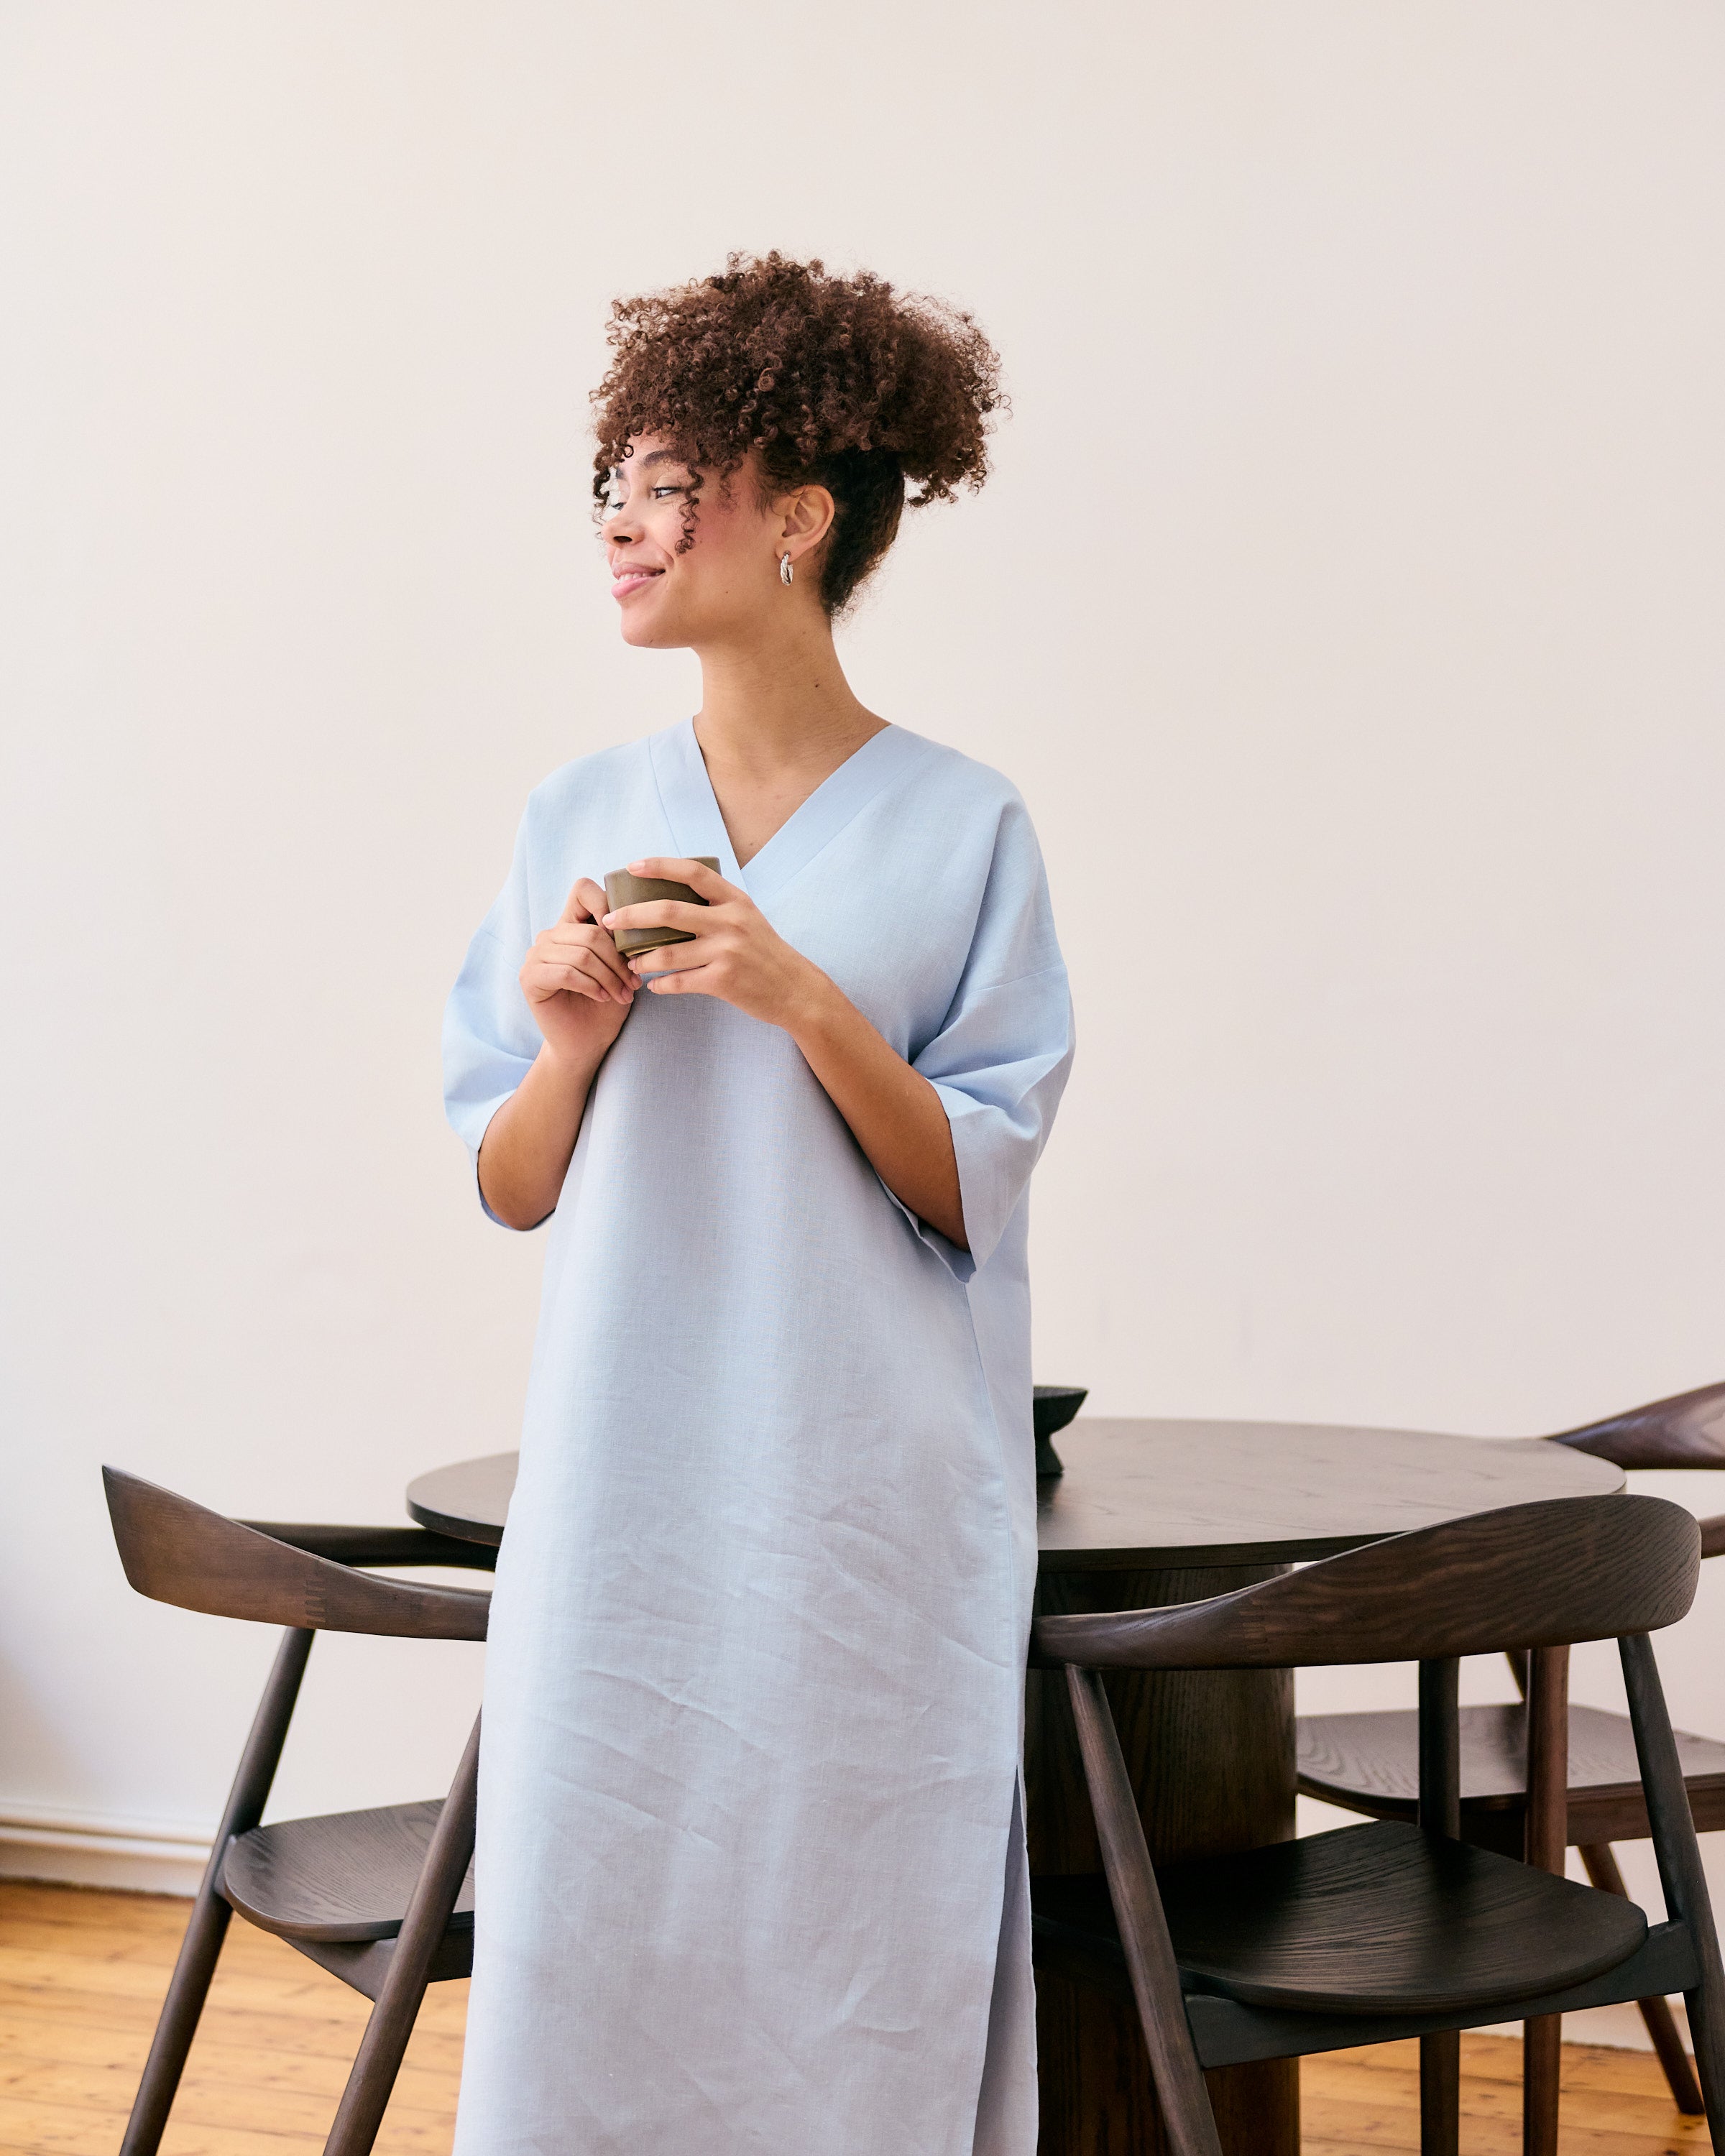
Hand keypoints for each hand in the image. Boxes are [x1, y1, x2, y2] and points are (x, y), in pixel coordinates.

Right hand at [519, 876, 635, 1065]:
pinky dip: (590, 986)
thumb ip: (621, 942)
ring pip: (581, 953)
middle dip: (618, 960)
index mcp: (572, 925)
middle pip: (591, 931)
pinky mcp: (529, 977)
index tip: (627, 939)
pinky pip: (566, 972)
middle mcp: (551, 935)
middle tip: (634, 984)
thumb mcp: (621, 968)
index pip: (583, 889)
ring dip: (609, 977)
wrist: (587, 1043)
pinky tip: (602, 997)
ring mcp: (536, 955)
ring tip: (622, 994)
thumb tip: (637, 922)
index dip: (607, 905)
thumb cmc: (607, 1004)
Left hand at [602, 857, 828, 1030]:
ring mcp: (727, 952)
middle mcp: (730, 921)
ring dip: (641, 959)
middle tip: (610, 921)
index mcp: (735, 900)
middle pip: (668, 911)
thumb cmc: (765, 953)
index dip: (660, 866)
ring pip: (667, 953)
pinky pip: (678, 982)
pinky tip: (653, 986)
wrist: (796, 990)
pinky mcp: (723, 981)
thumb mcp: (747, 918)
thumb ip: (716, 906)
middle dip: (632, 916)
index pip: (693, 872)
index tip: (632, 866)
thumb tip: (671, 897)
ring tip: (630, 963)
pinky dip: (660, 985)